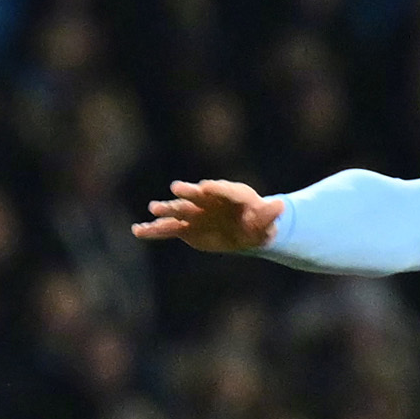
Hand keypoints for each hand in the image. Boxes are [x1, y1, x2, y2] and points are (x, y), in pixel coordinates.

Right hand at [133, 179, 281, 253]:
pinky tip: (138, 231)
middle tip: (177, 189)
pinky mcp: (186, 227)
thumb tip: (281, 207)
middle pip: (197, 195)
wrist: (245, 229)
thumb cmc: (258, 222)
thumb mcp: (267, 221)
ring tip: (153, 209)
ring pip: (179, 211)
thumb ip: (270, 214)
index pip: (222, 189)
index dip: (214, 188)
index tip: (205, 187)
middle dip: (188, 192)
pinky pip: (168, 229)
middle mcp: (209, 200)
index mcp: (231, 194)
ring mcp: (196, 213)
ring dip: (167, 210)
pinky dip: (154, 230)